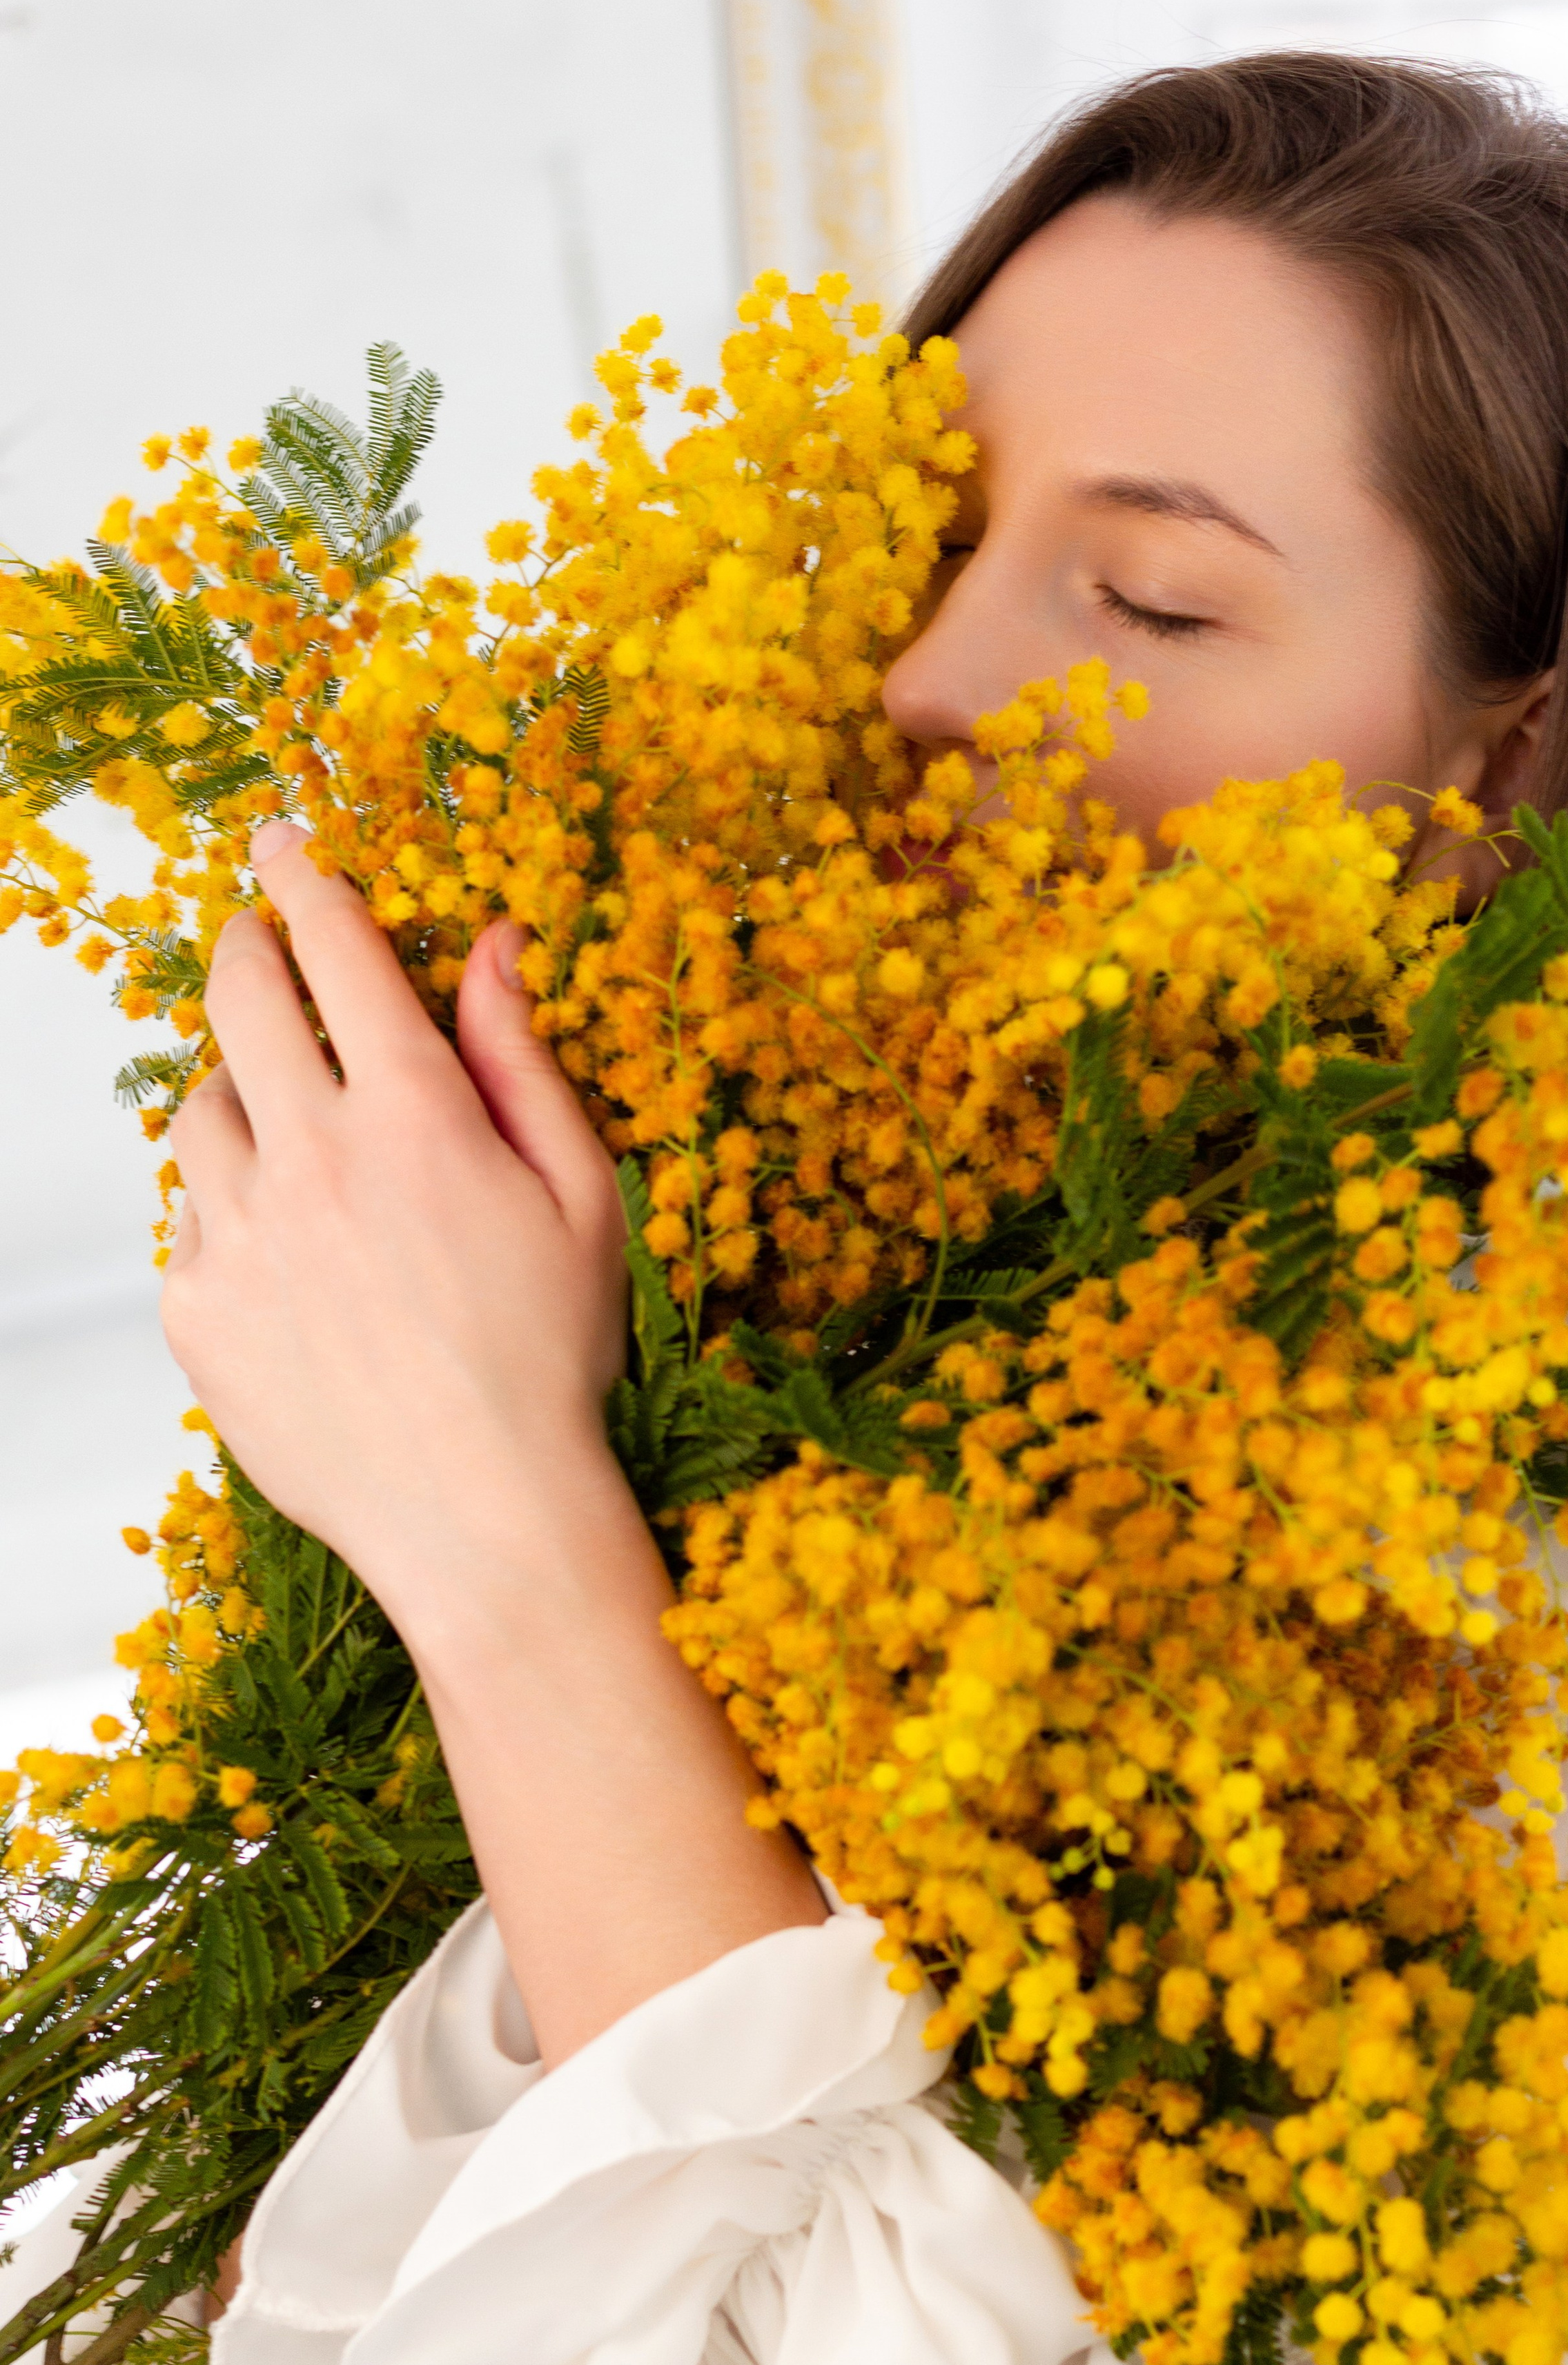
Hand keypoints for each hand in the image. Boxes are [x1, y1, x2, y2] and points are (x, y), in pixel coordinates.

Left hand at [166, 822, 821, 2066]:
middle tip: (259, 938)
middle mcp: (311, 1157)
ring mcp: (240, 1237)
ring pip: (198, 1106)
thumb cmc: (557, 1362)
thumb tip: (492, 947)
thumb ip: (523, 1060)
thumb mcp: (582, 1199)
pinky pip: (188, 1217)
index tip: (283, 842)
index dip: (305, 877)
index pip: (338, 950)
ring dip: (236, 1083)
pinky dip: (227, 1202)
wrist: (487, 1522)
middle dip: (246, 945)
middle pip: (239, 998)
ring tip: (287, 1118)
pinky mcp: (198, 1311)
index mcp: (416, 1116)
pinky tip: (290, 1243)